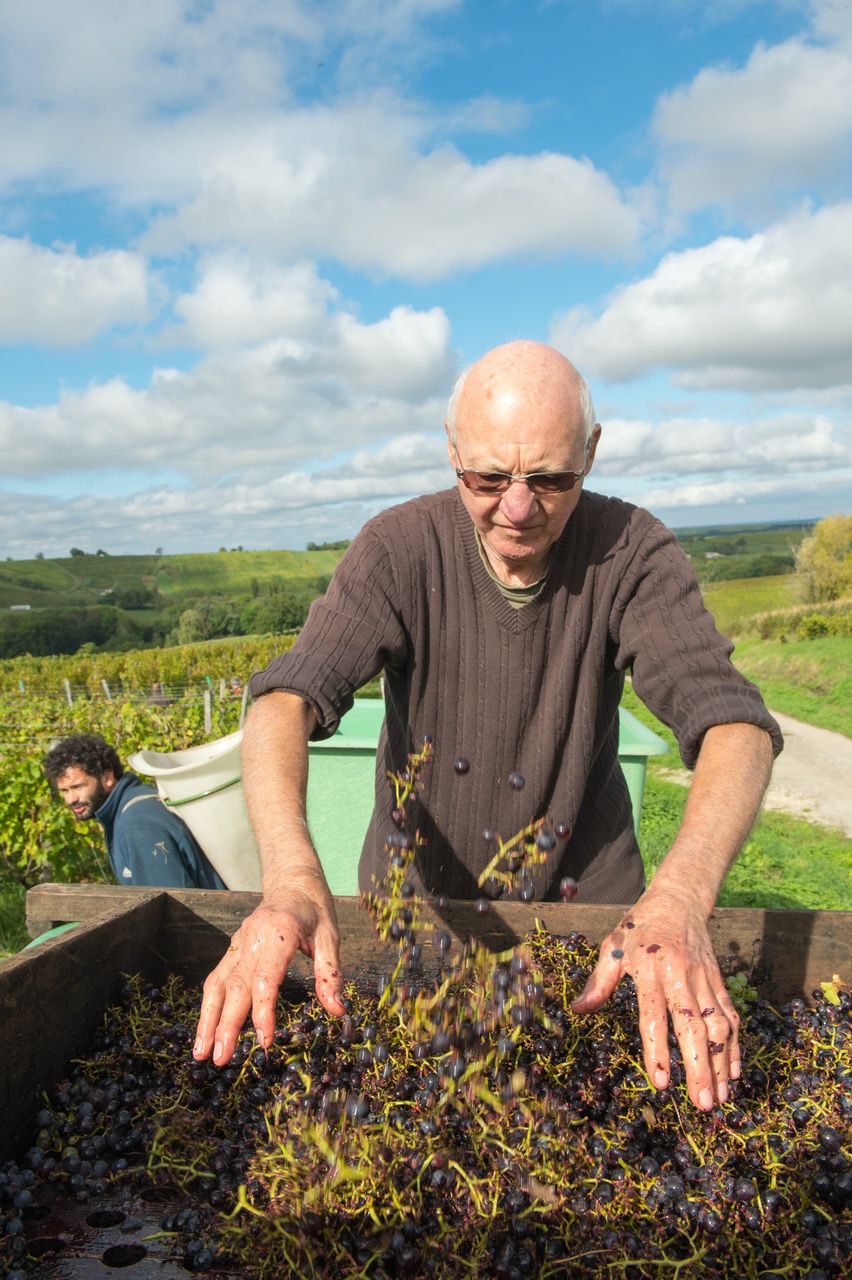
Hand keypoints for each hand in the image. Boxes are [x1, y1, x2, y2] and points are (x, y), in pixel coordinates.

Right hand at [192, 884, 345, 1065]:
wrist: (292, 880)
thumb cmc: (314, 908)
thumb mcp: (331, 936)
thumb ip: (331, 973)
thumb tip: (337, 1010)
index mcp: (279, 933)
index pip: (265, 978)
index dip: (263, 1012)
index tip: (265, 1042)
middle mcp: (252, 938)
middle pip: (235, 986)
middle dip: (225, 1025)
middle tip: (219, 1059)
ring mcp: (239, 941)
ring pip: (216, 983)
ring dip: (207, 1019)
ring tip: (201, 1052)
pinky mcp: (233, 947)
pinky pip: (217, 977)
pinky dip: (209, 1005)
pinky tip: (206, 1028)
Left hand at [571, 888, 739, 1110]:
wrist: (677, 901)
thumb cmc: (638, 928)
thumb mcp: (611, 948)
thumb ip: (597, 983)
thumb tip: (577, 1011)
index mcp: (650, 969)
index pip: (654, 1015)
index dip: (658, 1051)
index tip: (661, 1083)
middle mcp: (681, 975)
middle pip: (693, 1026)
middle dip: (700, 1068)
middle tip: (703, 1104)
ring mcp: (704, 979)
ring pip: (718, 1025)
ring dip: (721, 1063)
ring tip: (721, 1098)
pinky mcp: (718, 981)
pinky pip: (730, 1015)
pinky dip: (734, 1045)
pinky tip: (733, 1073)